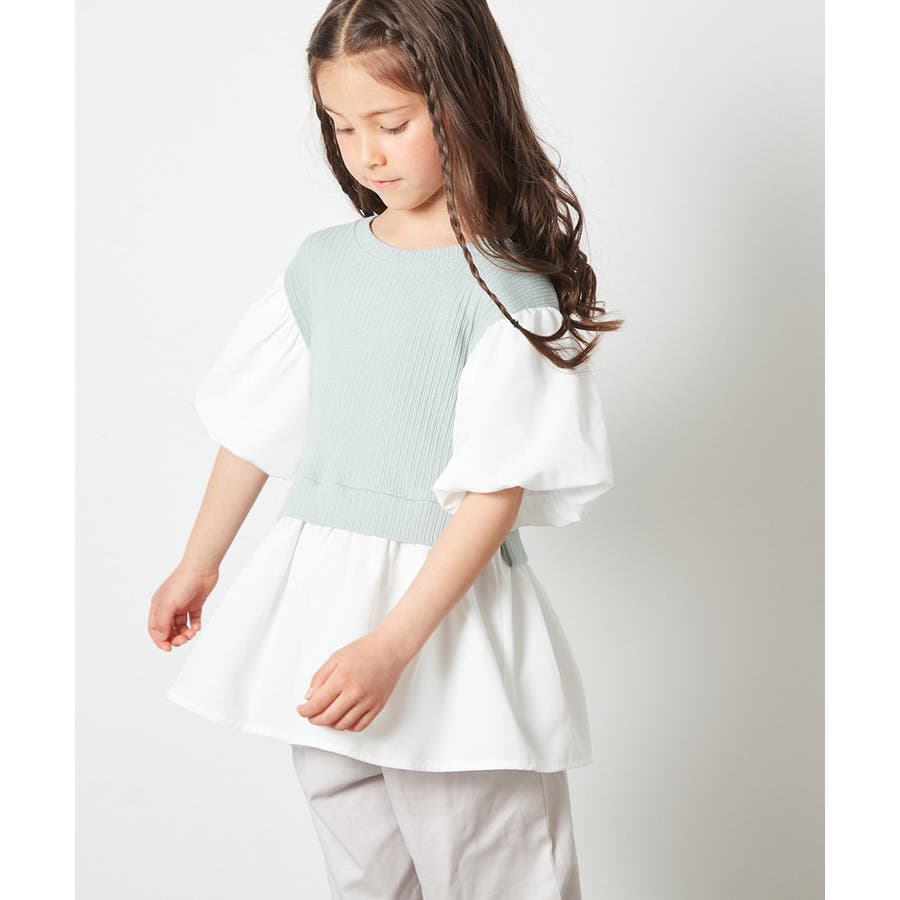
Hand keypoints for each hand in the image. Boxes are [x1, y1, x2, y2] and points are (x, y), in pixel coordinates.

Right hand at [148, 562, 218, 650]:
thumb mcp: (169, 604)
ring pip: (181, 626)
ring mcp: (182, 606)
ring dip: (185, 633)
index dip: (160, 640)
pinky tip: (197, 626)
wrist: (202, 568)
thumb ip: (163, 622)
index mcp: (158, 606)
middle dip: (174, 638)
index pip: (155, 628)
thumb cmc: (183, 582)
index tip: (168, 648)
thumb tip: (161, 637)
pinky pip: (193, 620)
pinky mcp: (195, 604)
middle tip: (183, 640)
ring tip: (192, 633)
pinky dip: (194, 626)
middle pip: (168, 629)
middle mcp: (169, 607)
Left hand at [296, 630, 410, 731]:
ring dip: (331, 723)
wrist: (390, 649)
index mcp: (342, 678)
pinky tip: (343, 717)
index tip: (301, 710)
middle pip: (328, 718)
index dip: (305, 711)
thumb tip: (310, 697)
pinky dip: (348, 726)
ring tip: (327, 715)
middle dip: (315, 719)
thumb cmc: (364, 650)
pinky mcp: (378, 706)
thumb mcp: (336, 658)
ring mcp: (368, 701)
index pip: (317, 704)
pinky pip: (360, 726)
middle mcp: (355, 692)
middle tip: (311, 715)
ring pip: (343, 725)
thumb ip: (320, 678)